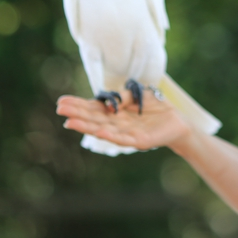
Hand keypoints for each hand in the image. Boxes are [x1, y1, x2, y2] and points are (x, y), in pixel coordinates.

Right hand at [56, 89, 192, 150]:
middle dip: (77, 114)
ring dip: (87, 127)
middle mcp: (117, 124)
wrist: (177, 121)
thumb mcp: (136, 96)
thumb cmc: (156, 108)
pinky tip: (98, 131)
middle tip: (59, 110)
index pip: (93, 109)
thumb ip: (122, 98)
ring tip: (71, 122)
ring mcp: (126, 134)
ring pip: (103, 130)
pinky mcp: (139, 141)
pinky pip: (122, 138)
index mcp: (115, 113)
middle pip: (94, 119)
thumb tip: (107, 102)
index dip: (78, 105)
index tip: (61, 102)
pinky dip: (110, 135)